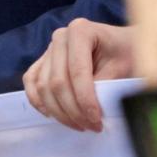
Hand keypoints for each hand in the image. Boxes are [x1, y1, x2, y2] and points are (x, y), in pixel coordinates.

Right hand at [22, 19, 136, 131]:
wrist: (121, 45)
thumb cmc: (125, 53)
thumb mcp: (122, 67)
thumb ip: (104, 86)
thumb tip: (90, 112)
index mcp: (80, 30)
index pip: (77, 71)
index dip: (85, 100)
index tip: (97, 120)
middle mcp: (60, 37)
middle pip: (57, 82)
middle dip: (73, 110)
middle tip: (92, 127)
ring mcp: (49, 48)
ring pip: (43, 87)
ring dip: (59, 112)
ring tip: (80, 125)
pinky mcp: (42, 61)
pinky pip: (31, 82)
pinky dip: (38, 101)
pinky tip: (52, 114)